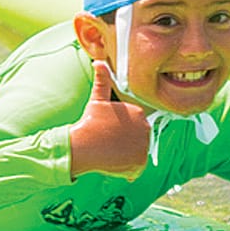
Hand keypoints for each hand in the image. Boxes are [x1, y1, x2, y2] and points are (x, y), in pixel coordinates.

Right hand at [69, 60, 148, 178]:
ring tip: (110, 151)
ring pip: (136, 153)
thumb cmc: (89, 122)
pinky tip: (114, 162)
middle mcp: (145, 127)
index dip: (120, 130)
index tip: (109, 131)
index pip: (134, 125)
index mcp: (138, 112)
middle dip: (125, 142)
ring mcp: (144, 145)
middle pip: (137, 139)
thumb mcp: (97, 100)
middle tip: (108, 142)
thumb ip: (102, 80)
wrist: (83, 146)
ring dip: (125, 156)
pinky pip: (136, 168)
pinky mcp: (140, 162)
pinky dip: (127, 169)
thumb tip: (98, 62)